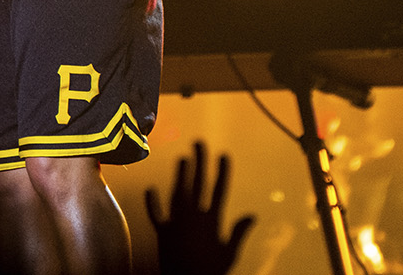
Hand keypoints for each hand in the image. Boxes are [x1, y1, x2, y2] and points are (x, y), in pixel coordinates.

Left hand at [146, 141, 254, 274]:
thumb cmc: (211, 271)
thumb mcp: (229, 253)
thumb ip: (239, 232)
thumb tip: (252, 215)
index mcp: (211, 221)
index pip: (219, 190)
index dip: (222, 171)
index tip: (223, 154)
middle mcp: (193, 217)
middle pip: (197, 184)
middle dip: (199, 161)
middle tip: (198, 142)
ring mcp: (177, 223)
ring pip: (178, 193)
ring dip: (180, 175)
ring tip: (183, 157)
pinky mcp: (163, 233)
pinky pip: (156, 215)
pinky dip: (152, 203)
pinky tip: (150, 189)